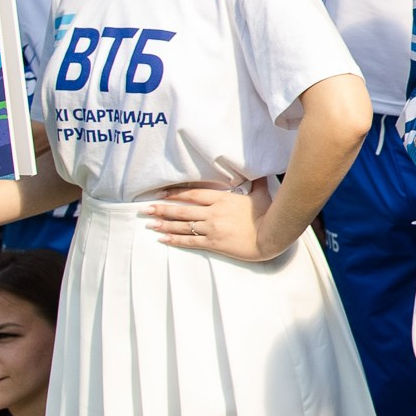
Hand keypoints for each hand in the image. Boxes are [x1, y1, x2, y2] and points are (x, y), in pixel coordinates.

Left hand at [141, 182, 274, 262]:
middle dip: (162, 210)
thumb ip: (256, 183)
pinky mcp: (213, 243)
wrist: (270, 237)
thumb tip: (260, 171)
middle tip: (146, 209)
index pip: (193, 195)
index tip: (161, 194)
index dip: (175, 194)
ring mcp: (211, 229)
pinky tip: (163, 239)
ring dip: (164, 225)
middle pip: (182, 210)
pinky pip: (189, 242)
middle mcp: (213, 213)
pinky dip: (174, 240)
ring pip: (182, 226)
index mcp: (222, 199)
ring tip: (150, 224)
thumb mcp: (261, 195)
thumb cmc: (267, 215)